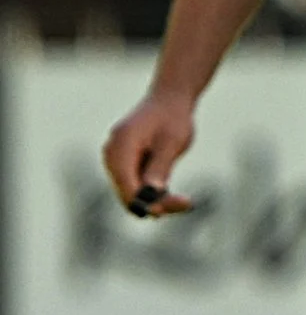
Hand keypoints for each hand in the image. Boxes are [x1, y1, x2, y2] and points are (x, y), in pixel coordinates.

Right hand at [101, 91, 199, 217]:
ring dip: (155, 201)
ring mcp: (116, 159)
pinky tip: (177, 198)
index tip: (163, 212)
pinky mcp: (125, 165)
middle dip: (151, 203)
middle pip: (125, 190)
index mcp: (121, 144)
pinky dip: (154, 195)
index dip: (141, 200)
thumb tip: (152, 193)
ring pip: (131, 192)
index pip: (124, 180)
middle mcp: (112, 153)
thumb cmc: (172, 119)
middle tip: (184, 205)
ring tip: (183, 202)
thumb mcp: (171, 143)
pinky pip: (136, 187)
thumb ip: (160, 167)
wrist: (169, 102)